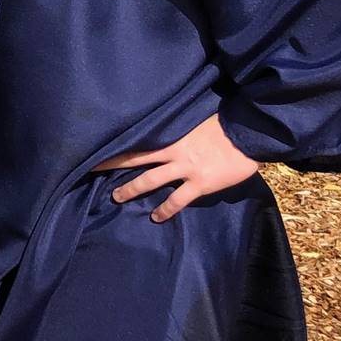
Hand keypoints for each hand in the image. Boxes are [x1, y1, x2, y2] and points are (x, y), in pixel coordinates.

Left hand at [95, 113, 257, 222]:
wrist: (248, 135)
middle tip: (92, 170)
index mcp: (173, 136)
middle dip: (113, 164)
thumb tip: (169, 131)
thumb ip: (180, 132)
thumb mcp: (196, 123)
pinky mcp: (200, 184)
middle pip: (136, 158)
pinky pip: (177, 199)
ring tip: (116, 196)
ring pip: (151, 180)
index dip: (120, 145)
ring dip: (131, 189)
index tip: (99, 147)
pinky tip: (156, 217)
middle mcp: (174, 152)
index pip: (140, 140)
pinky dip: (165, 209)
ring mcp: (185, 168)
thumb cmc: (224, 125)